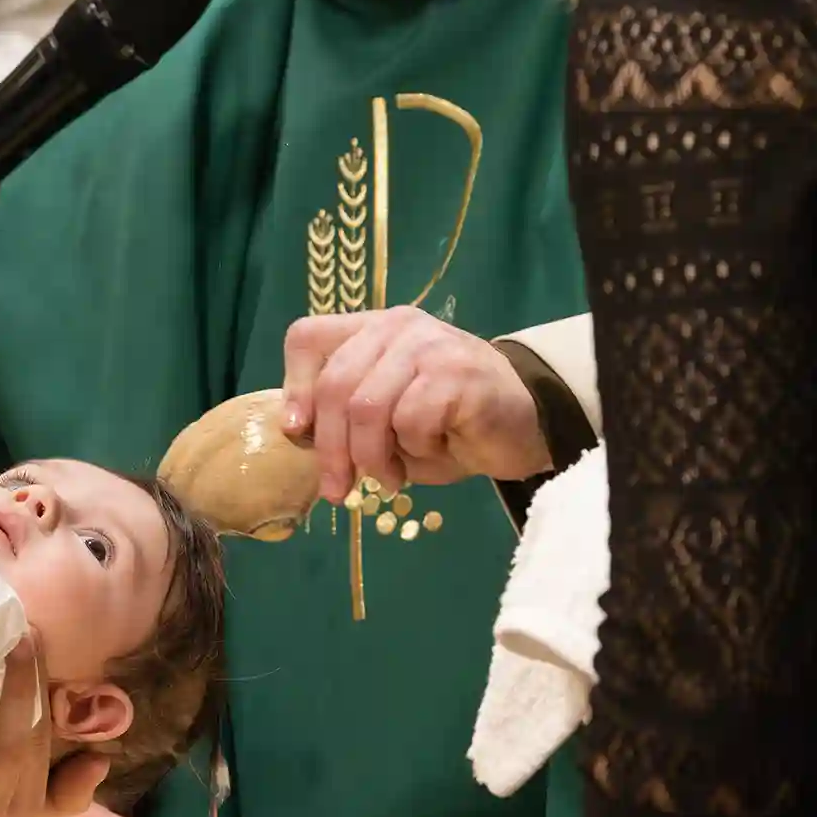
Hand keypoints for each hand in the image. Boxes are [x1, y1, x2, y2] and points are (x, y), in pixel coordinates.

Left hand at [280, 306, 548, 501]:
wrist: (522, 426)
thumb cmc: (445, 426)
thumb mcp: (384, 420)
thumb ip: (343, 415)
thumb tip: (297, 431)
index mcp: (371, 329)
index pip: (307, 337)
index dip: (294, 387)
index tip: (298, 432)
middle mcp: (397, 327)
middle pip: (335, 385)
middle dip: (331, 448)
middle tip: (339, 489)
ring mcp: (429, 345)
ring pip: (368, 407)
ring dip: (373, 458)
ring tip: (391, 480)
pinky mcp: (457, 373)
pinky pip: (411, 420)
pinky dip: (415, 450)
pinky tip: (436, 452)